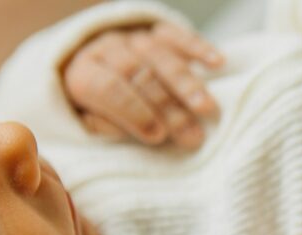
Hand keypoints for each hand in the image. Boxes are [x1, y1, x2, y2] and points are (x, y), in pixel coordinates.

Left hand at [62, 21, 222, 148]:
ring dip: (186, 84)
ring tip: (207, 109)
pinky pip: (178, 36)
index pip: (106, 88)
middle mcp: (107, 49)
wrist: (100, 69)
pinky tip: (217, 63)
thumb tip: (147, 132)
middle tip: (192, 135)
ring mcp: (134, 37)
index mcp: (83, 74)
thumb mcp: (94, 124)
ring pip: (161, 56)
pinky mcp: (158, 31)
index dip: (132, 111)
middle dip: (167, 107)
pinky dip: (199, 49)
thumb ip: (113, 128)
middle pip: (139, 74)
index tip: (157, 136)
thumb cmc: (101, 110)